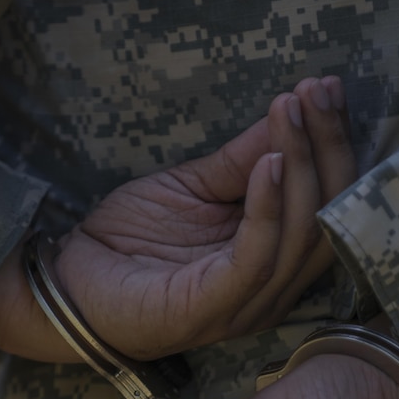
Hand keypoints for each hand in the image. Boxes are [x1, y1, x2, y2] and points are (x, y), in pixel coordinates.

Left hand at [0, 77, 355, 361]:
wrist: (67, 283)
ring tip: (292, 112)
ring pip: (300, 237)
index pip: (327, 206)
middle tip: (319, 92)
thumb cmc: (128, 242)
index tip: (327, 89)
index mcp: (274, 262)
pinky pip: (256, 258)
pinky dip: (268, 208)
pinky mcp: (213, 309)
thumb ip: (241, 161)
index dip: (331, 145)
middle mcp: (273, 289)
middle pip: (326, 220)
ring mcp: (246, 305)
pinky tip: (269, 162)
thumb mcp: (192, 188)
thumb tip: (292, 109)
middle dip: (327, 149)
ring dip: (301, 166)